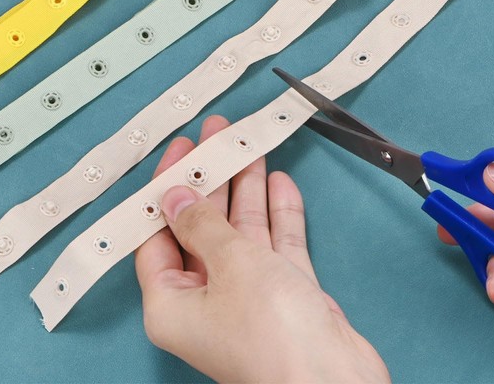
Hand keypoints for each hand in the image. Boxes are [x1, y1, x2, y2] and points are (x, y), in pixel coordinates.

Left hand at [135, 115, 389, 383]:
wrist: (335, 380)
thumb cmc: (272, 332)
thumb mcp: (230, 264)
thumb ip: (203, 224)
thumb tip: (174, 196)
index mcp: (172, 302)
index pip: (159, 233)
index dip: (168, 188)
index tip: (180, 150)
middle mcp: (206, 300)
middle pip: (203, 227)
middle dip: (214, 179)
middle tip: (219, 134)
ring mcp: (248, 297)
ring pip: (243, 231)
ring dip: (248, 188)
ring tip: (248, 143)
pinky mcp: (286, 295)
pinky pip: (277, 245)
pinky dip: (279, 215)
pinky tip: (280, 181)